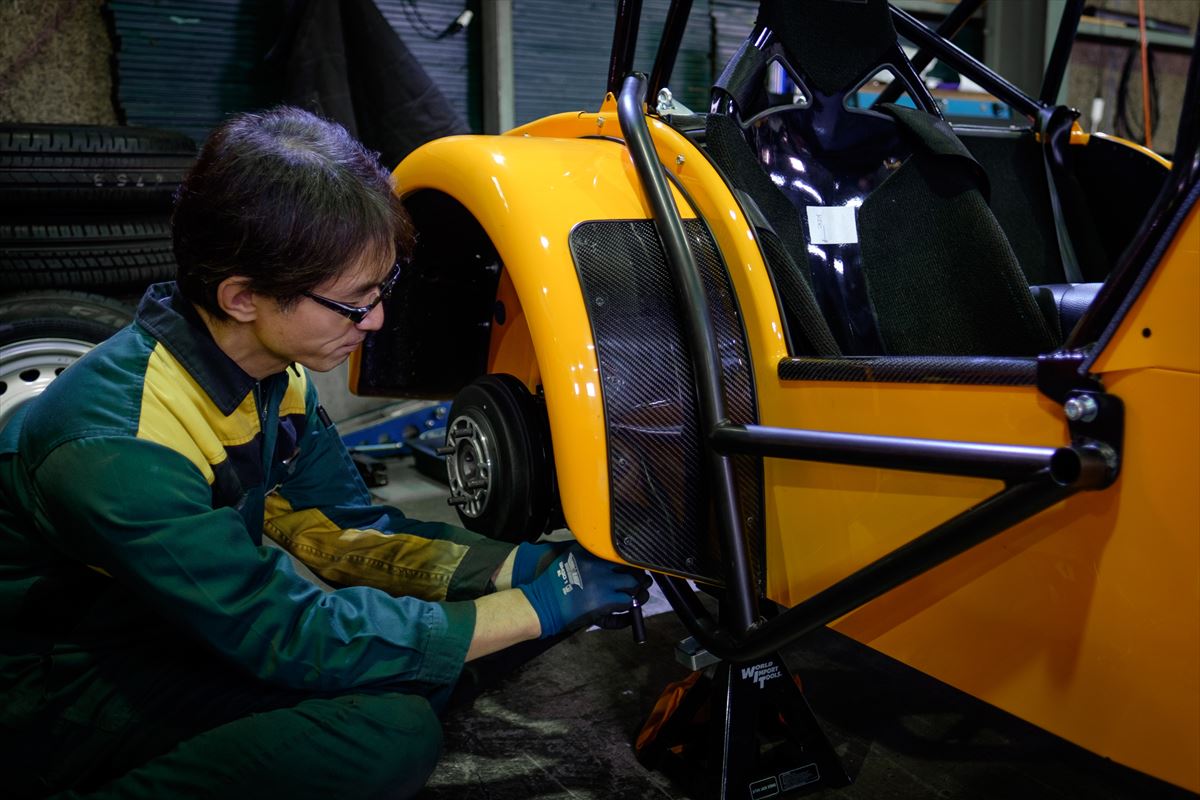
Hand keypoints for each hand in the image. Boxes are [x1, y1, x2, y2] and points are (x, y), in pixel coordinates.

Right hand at [517, 544, 650, 637]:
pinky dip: (629, 605)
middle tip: (642, 579)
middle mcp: (598, 563)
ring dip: (637, 589)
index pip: (617, 550)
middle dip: (637, 573)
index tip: (631, 564)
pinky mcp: (605, 600)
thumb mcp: (567, 558)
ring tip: (638, 593)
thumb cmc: (551, 583)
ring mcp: (603, 582)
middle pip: (629, 565)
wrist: (541, 604)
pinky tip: (627, 606)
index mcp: (589, 551)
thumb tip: (602, 552)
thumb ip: (585, 552)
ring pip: (633, 583)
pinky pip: (627, 601)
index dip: (627, 559)